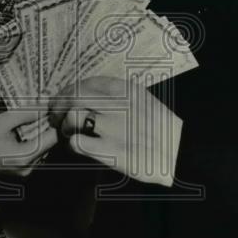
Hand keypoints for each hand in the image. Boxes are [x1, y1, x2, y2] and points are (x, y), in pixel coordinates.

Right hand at [0, 108, 56, 178]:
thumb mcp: (1, 122)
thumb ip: (26, 113)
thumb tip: (45, 106)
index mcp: (25, 158)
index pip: (53, 138)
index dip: (55, 120)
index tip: (53, 106)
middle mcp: (27, 169)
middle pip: (47, 143)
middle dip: (46, 123)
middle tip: (43, 105)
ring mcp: (21, 171)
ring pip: (38, 147)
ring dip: (37, 130)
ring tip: (33, 113)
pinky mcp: (15, 170)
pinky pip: (29, 152)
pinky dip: (28, 138)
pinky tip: (21, 126)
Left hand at [54, 76, 181, 186]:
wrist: (182, 154)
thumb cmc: (161, 130)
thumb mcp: (143, 102)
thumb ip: (118, 96)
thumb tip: (89, 96)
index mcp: (126, 90)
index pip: (86, 83)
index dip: (68, 91)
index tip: (61, 100)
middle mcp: (118, 105)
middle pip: (74, 97)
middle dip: (59, 107)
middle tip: (56, 118)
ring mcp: (114, 128)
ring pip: (73, 117)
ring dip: (65, 126)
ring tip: (69, 133)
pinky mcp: (112, 152)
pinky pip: (78, 143)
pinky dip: (73, 144)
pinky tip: (79, 147)